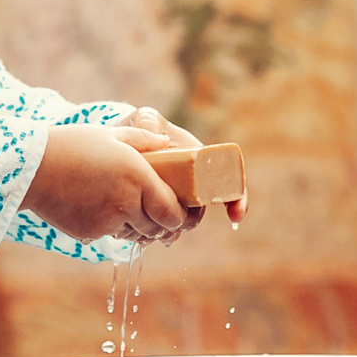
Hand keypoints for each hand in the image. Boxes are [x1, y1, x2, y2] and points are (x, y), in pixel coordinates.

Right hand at [21, 124, 188, 244]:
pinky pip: (111, 234)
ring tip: (123, 205)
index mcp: (138, 177)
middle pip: (158, 229)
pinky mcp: (90, 233)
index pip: (173, 213)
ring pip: (136, 234)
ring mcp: (108, 221)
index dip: (179, 217)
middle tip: (154, 210)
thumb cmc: (72, 145)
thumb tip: (166, 142)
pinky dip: (111, 226)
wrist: (31, 167)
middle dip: (160, 224)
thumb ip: (144, 140)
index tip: (178, 211)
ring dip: (136, 226)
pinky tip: (96, 206)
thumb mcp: (111, 134)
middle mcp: (127, 203)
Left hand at [122, 106, 247, 229]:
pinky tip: (146, 236)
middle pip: (200, 209)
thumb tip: (160, 139)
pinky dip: (158, 234)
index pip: (227, 179)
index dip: (237, 197)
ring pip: (182, 222)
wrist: (119, 143)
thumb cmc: (141, 128)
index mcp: (199, 160)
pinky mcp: (158, 208)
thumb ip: (149, 122)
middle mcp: (192, 182)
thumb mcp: (145, 120)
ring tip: (158, 233)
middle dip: (190, 221)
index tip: (235, 215)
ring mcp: (176, 196)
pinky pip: (164, 227)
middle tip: (175, 224)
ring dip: (173, 231)